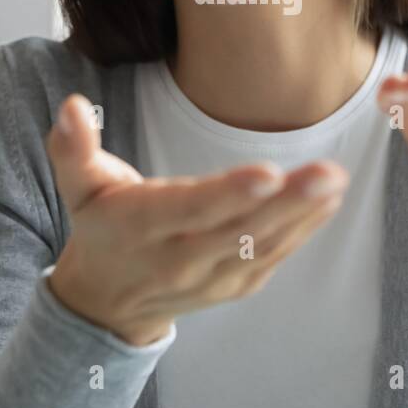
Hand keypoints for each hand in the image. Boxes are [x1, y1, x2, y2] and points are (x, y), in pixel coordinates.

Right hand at [44, 94, 347, 344]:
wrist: (107, 301)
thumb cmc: (100, 228)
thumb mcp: (77, 187)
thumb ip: (73, 147)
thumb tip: (73, 106)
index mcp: (141, 228)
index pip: (189, 211)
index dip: (228, 194)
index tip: (267, 172)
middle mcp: (179, 260)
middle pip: (237, 231)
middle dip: (286, 203)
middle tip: (326, 174)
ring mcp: (210, 279)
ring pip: (262, 247)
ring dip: (303, 215)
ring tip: (335, 182)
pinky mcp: (234, 286)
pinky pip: (272, 258)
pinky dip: (303, 231)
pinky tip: (329, 202)